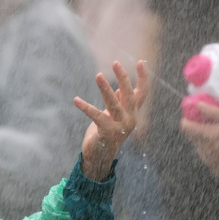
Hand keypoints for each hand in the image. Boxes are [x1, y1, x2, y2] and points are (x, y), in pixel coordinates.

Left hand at [77, 60, 148, 180]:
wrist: (99, 157)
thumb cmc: (105, 134)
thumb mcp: (112, 116)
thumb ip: (117, 104)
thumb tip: (118, 89)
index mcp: (132, 114)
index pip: (141, 93)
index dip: (143, 78)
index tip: (141, 62)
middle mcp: (130, 119)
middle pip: (129, 95)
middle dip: (123, 78)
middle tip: (115, 63)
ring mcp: (120, 127)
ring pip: (114, 103)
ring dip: (105, 88)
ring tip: (98, 75)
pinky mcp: (107, 132)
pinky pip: (96, 115)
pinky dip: (85, 107)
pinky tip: (76, 100)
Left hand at [179, 101, 218, 179]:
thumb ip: (214, 112)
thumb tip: (198, 106)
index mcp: (209, 136)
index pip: (186, 128)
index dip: (188, 120)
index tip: (195, 116)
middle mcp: (206, 151)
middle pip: (193, 138)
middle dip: (199, 130)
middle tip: (215, 124)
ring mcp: (211, 162)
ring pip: (200, 149)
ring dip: (206, 142)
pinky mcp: (217, 170)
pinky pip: (209, 158)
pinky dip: (213, 152)